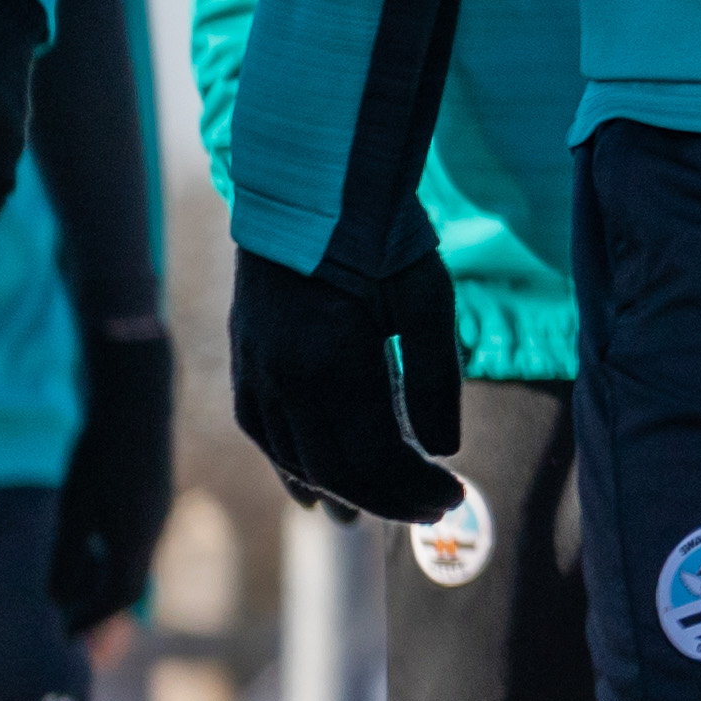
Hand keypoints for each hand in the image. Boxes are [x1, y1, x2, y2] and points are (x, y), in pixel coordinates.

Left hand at [50, 323, 178, 628]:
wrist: (136, 391)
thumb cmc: (93, 449)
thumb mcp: (70, 508)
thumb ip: (64, 558)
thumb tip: (57, 603)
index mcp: (135, 537)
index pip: (118, 601)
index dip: (89, 626)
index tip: (61, 643)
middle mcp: (153, 528)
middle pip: (129, 585)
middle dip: (98, 611)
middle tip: (66, 630)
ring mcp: (158, 507)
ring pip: (131, 561)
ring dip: (103, 581)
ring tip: (69, 594)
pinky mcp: (154, 491)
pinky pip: (133, 538)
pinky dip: (109, 556)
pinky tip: (83, 549)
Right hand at [228, 240, 463, 522]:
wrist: (307, 186)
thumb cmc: (379, 234)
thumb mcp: (427, 297)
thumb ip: (434, 378)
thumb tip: (443, 450)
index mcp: (331, 364)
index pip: (374, 457)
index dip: (413, 488)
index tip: (454, 497)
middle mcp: (283, 380)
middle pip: (336, 469)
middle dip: (388, 497)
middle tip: (433, 509)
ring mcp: (256, 375)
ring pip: (296, 459)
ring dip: (341, 491)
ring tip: (378, 513)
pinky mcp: (245, 365)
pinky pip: (267, 436)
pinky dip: (294, 469)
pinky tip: (314, 491)